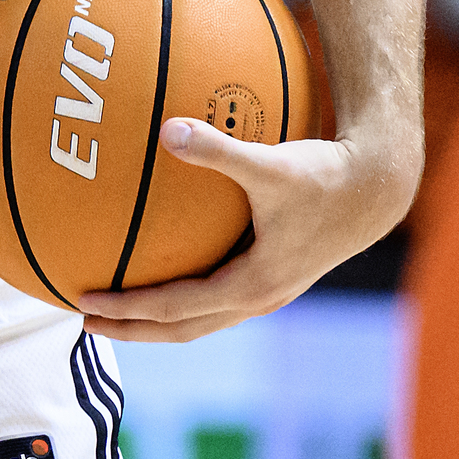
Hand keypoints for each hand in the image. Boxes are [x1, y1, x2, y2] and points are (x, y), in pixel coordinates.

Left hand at [76, 116, 417, 343]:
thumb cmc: (325, 175)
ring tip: (115, 307)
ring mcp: (267, 294)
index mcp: (252, 284)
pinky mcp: (273, 279)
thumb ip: (218, 149)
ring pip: (199, 320)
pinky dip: (182, 298)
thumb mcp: (270, 163)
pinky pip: (215, 300)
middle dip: (131, 329)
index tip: (84, 302)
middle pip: (181, 330)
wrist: (376, 190)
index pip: (174, 309)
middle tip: (82, 318)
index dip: (127, 309)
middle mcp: (258, 299)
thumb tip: (167, 129)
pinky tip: (163, 269)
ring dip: (155, 320)